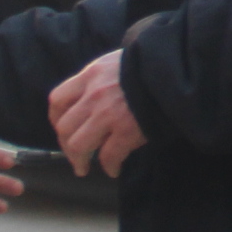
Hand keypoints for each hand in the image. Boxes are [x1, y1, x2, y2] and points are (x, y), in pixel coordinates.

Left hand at [46, 49, 148, 178]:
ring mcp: (108, 114)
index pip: (57, 100)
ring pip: (78, 146)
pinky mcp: (126, 131)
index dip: (56, 119)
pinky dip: (109, 167)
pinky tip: (113, 169)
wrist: (175, 70)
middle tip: (75, 156)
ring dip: (79, 161)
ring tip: (84, 168)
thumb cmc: (150, 66)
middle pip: (65, 128)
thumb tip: (92, 98)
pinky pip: (108, 156)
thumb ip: (101, 78)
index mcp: (91, 75)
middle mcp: (94, 95)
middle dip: (66, 146)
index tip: (62, 130)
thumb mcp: (118, 61)